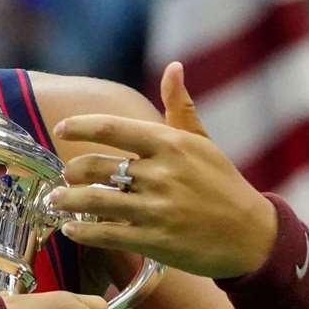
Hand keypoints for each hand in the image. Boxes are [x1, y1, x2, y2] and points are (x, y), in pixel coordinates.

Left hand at [51, 62, 276, 277]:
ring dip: (66, 201)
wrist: (252, 236)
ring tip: (56, 201)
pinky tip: (71, 229)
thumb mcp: (203, 142)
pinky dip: (82, 232)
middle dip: (71, 172)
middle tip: (65, 176)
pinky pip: (106, 234)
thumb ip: (180, 107)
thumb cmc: (223, 184)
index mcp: (170, 145)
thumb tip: (174, 67)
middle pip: (95, 167)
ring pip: (93, 201)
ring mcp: (157, 209)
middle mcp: (161, 174)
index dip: (80, 126)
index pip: (112, 128)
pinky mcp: (154, 240)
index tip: (61, 128)